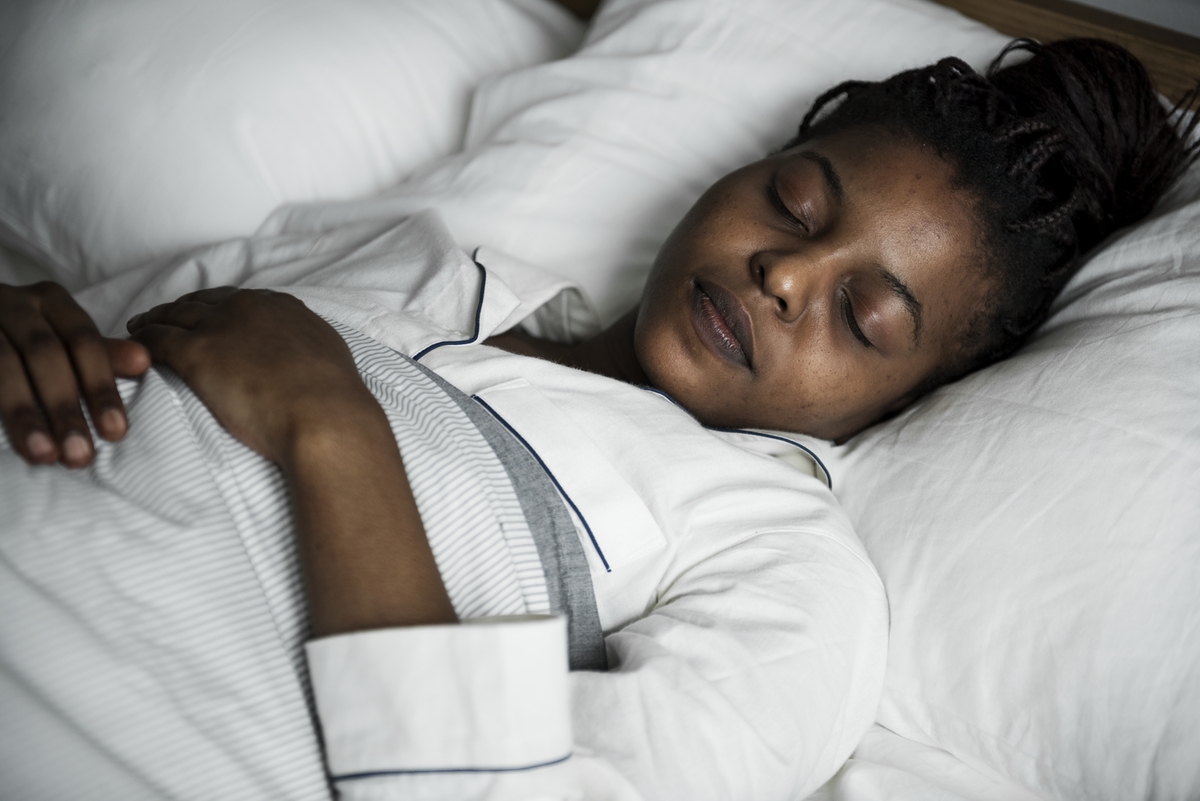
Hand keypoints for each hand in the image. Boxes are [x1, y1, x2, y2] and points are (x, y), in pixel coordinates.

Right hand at [0, 282, 149, 466]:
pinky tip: (12, 441)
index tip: (115, 433)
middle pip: (44, 353)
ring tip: (44, 455)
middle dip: (65, 407)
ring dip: (25, 415)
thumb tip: (143, 361)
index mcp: (51, 300)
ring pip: (3, 366)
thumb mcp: (64, 339)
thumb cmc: (25, 337)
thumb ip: (102, 353)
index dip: (101, 386)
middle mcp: (13, 302)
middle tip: (80, 454)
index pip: (84, 340)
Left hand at [126, 287, 374, 462]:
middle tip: (160, 317)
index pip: (236, 300)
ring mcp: (220, 328)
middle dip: (178, 309)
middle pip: (200, 302)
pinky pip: (157, 340)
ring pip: (173, 316)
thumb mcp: (327, 357)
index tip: (204, 314)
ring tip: (137, 328)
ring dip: (152, 320)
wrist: (324, 417)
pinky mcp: (196, 354)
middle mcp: (247, 308)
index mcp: (281, 307)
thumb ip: (306, 347)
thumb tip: (302, 357)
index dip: (215, 307)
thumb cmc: (332, 399)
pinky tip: (131, 347)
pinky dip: (141, 340)